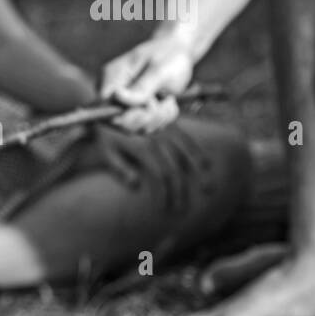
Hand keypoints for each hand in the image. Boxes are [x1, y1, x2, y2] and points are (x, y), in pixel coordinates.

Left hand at [88, 122, 208, 212]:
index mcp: (142, 146)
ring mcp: (166, 130)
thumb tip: (136, 186)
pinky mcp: (171, 123)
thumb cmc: (106, 132)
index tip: (164, 210)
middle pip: (176, 169)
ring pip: (189, 154)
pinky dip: (199, 153)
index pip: (161, 175)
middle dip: (180, 192)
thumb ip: (120, 169)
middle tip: (182, 211)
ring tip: (208, 190)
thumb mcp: (105, 150)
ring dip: (200, 173)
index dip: (166, 194)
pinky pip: (189, 139)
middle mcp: (158, 138)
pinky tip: (207, 166)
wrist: (110, 104)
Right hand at [99, 34, 194, 131]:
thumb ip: (141, 87)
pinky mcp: (135, 113)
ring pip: (133, 128)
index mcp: (111, 78)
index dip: (124, 113)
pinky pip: (144, 128)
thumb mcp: (159, 70)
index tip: (150, 105)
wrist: (179, 52)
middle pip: (118, 122)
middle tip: (166, 101)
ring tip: (170, 99)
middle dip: (146, 117)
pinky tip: (169, 104)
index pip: (103, 106)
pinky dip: (161, 120)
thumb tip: (117, 97)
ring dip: (157, 118)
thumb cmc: (169, 56)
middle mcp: (112, 93)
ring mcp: (122, 104)